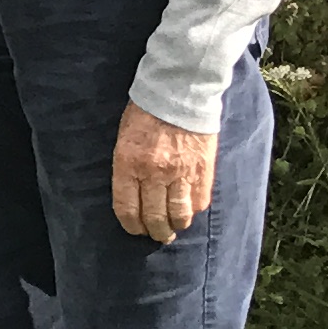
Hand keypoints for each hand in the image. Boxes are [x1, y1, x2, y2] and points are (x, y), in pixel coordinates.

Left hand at [111, 107, 215, 242]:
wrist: (179, 93)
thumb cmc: (145, 114)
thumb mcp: (124, 139)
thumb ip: (128, 169)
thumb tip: (134, 197)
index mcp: (129, 163)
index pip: (127, 208)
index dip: (131, 225)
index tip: (135, 230)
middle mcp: (154, 172)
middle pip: (154, 217)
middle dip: (155, 231)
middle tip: (157, 235)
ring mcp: (181, 173)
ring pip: (179, 215)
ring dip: (175, 226)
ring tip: (173, 229)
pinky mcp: (203, 171)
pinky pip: (199, 202)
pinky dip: (193, 211)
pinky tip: (189, 211)